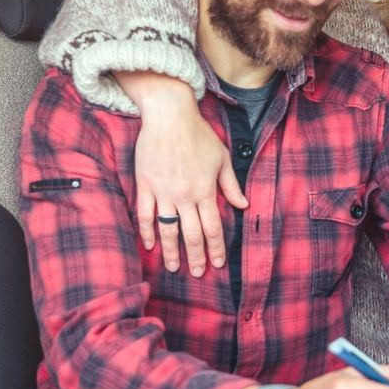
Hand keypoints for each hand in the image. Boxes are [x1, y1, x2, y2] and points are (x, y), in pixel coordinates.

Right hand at [123, 72, 247, 275]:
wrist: (169, 115)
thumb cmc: (198, 134)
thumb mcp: (222, 158)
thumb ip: (231, 185)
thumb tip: (243, 205)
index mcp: (205, 190)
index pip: (213, 227)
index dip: (216, 248)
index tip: (218, 263)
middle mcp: (185, 195)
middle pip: (191, 234)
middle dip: (197, 257)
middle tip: (198, 274)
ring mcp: (163, 191)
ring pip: (168, 229)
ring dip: (171, 252)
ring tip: (173, 268)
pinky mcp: (145, 185)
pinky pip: (145, 214)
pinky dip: (147, 231)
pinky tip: (150, 245)